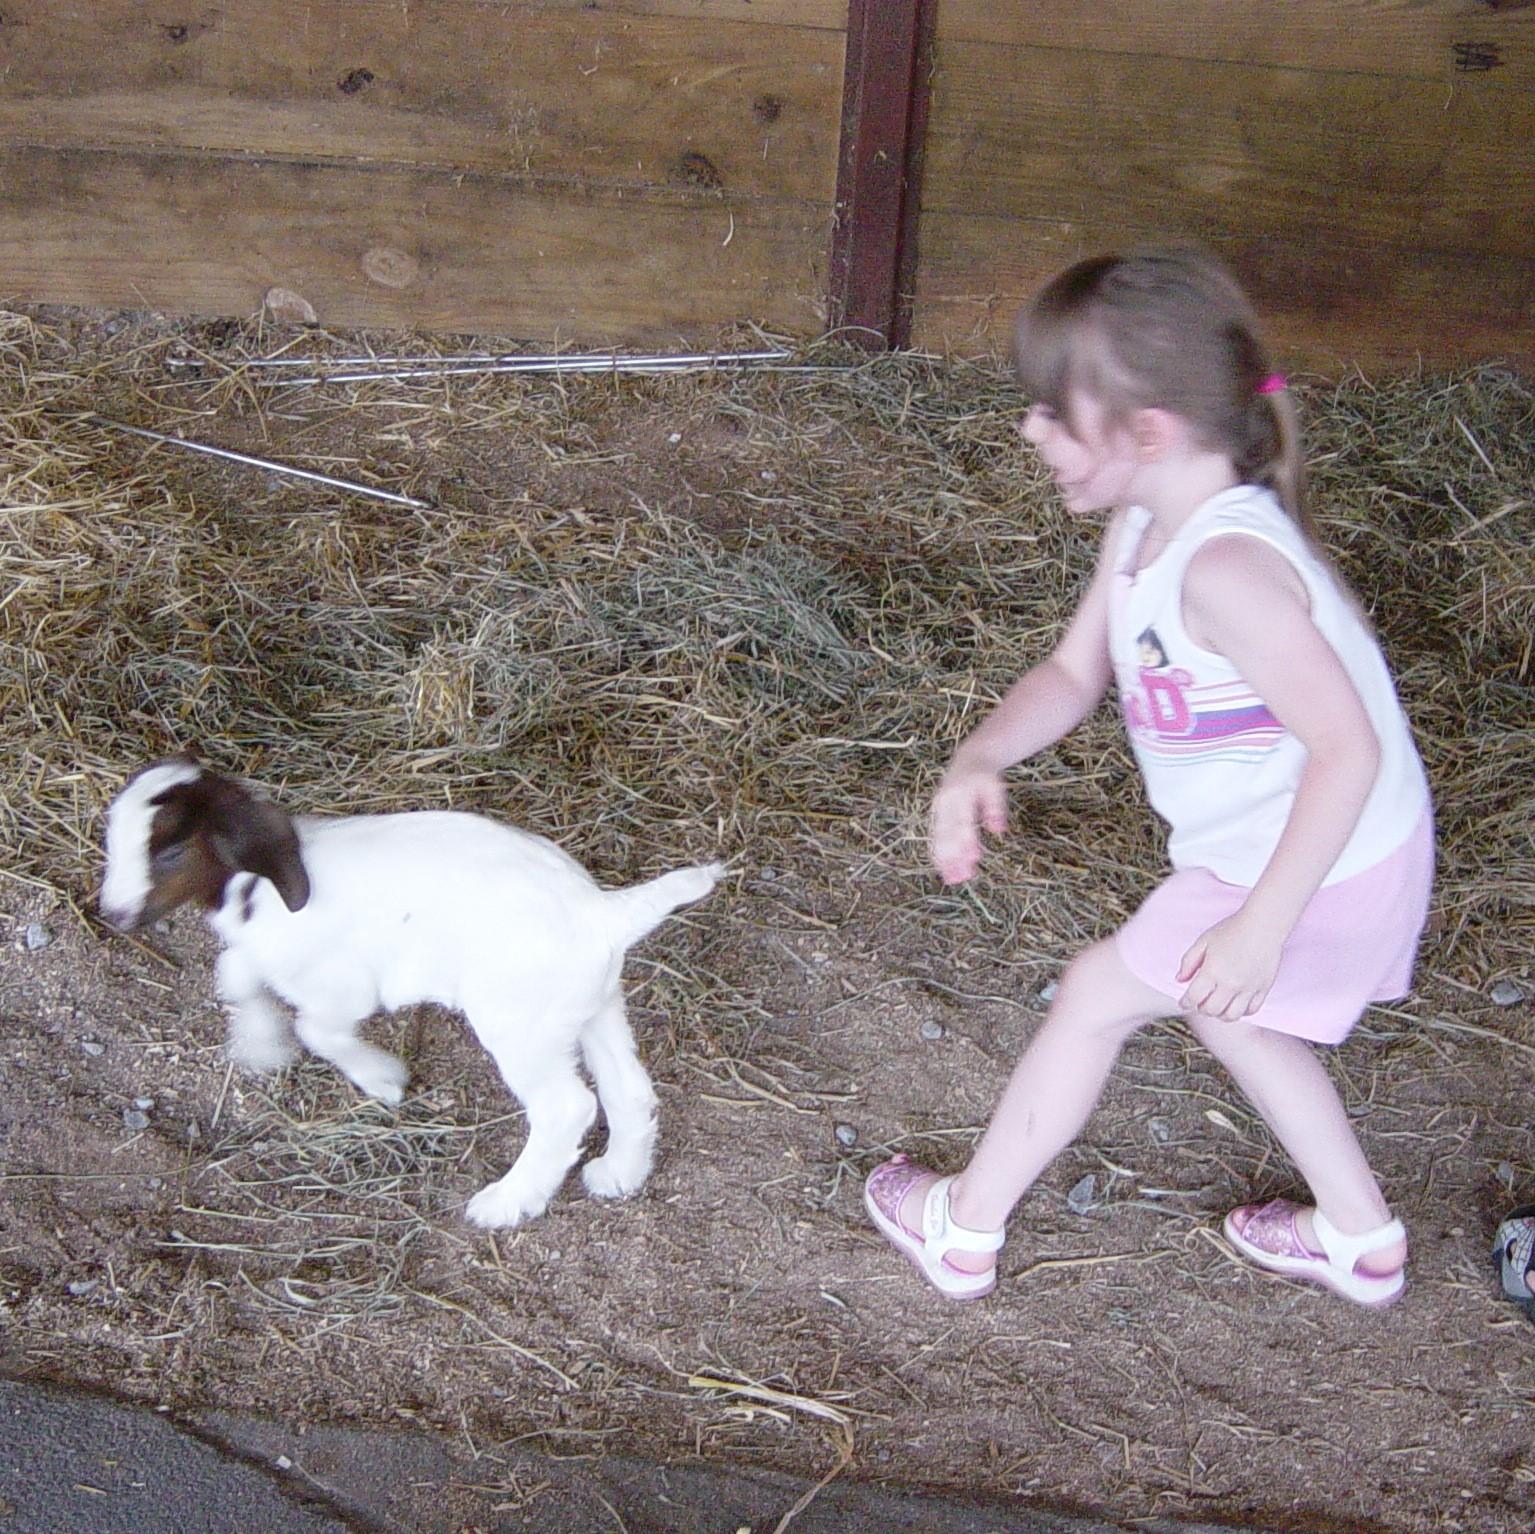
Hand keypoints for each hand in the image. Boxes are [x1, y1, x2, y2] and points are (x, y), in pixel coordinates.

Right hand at [929, 767, 1007, 884]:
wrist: (968, 761)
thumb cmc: (984, 777)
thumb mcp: (995, 787)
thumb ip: (996, 808)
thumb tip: (999, 831)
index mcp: (959, 794)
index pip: (962, 822)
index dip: (967, 841)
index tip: (974, 859)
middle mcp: (945, 803)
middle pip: (947, 834)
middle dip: (953, 857)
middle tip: (960, 878)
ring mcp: (938, 809)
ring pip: (938, 838)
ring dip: (944, 860)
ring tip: (952, 880)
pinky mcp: (936, 816)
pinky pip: (935, 838)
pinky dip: (939, 854)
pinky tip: (944, 870)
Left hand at [1176, 912, 1282, 1020]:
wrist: (1263, 925)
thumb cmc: (1233, 929)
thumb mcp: (1204, 941)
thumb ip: (1189, 961)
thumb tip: (1179, 979)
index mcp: (1213, 971)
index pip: (1194, 997)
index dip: (1185, 1003)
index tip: (1183, 1003)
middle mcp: (1231, 983)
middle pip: (1211, 1010)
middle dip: (1201, 1009)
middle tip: (1199, 1002)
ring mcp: (1249, 988)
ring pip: (1231, 1016)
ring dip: (1220, 1014)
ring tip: (1217, 1005)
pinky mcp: (1264, 989)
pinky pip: (1251, 1011)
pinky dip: (1241, 1012)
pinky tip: (1235, 1004)